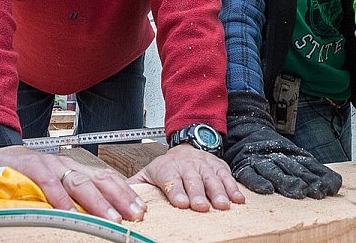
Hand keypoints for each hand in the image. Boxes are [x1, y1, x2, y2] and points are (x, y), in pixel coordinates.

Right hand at [0, 145, 145, 221]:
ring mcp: (50, 165)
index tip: (139, 208)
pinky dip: (61, 200)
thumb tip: (96, 216)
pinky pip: (50, 184)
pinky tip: (71, 214)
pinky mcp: (31, 167)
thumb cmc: (25, 175)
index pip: (106, 178)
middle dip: (120, 197)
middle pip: (100, 179)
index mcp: (75, 170)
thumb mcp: (54, 185)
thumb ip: (72, 196)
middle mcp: (66, 165)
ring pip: (79, 182)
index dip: (124, 193)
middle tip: (135, 214)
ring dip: (98, 202)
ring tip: (111, 219)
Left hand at [129, 144, 244, 211]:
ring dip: (218, 192)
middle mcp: (187, 166)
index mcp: (167, 169)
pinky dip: (234, 188)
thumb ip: (135, 185)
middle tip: (201, 207)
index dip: (176, 191)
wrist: (186, 147)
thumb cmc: (166, 167)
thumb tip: (117, 197)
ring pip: (212, 179)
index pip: (171, 180)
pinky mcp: (219, 167)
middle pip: (193, 181)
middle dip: (198, 194)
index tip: (181, 203)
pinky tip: (237, 199)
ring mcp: (204, 166)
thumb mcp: (148, 173)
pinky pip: (227, 177)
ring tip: (222, 206)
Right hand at [224, 91, 341, 199]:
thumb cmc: (274, 149)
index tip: (329, 188)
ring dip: (286, 182)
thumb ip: (315, 170)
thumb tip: (337, 184)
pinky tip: (266, 189)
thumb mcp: (296, 155)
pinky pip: (251, 175)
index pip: (309, 166)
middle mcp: (278, 157)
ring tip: (296, 190)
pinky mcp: (245, 167)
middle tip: (315, 190)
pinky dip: (258, 182)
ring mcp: (261, 161)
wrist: (245, 129)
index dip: (319, 177)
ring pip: (275, 172)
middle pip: (293, 169)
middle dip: (306, 180)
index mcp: (292, 154)